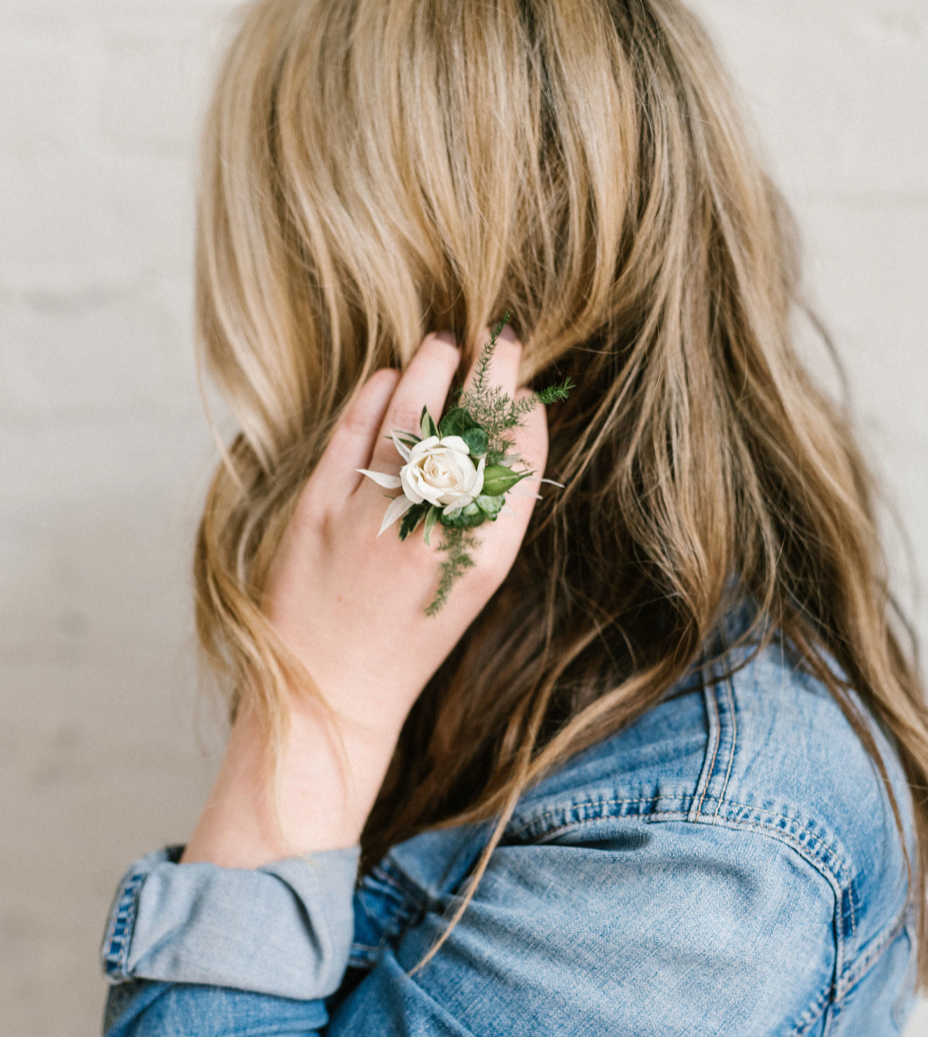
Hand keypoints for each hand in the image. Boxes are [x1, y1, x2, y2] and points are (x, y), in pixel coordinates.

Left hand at [183, 326, 547, 865]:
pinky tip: (388, 381)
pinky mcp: (318, 511)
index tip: (522, 378)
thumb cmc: (406, 643)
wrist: (330, 699)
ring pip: (412, 409)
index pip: (518, 457)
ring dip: (432, 364)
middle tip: (497, 337)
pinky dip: (374, 394)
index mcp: (483, 560)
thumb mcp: (469, 590)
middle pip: (472, 422)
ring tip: (443, 344)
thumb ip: (489, 519)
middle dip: (490, 367)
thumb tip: (503, 440)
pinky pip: (353, 430)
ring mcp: (373, 518)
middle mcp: (434, 534)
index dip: (524, 407)